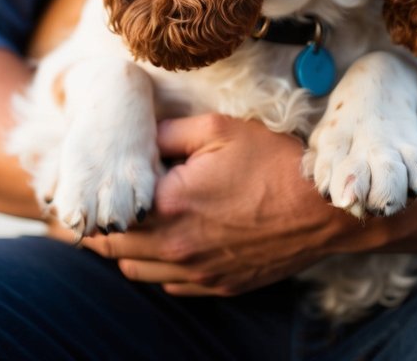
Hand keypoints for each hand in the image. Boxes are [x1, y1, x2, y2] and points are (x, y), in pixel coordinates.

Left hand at [79, 114, 364, 295]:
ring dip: (126, 249)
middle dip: (102, 226)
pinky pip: (169, 284)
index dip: (95, 198)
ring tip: (134, 225)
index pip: (108, 210)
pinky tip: (170, 243)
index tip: (93, 186)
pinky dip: (159, 266)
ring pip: (135, 270)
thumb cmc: (273, 163)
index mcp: (169, 203)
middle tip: (102, 207)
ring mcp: (197, 271)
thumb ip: (169, 131)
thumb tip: (141, 136)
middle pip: (113, 246)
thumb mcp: (219, 130)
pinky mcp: (218, 285)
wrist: (323, 209)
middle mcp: (176, 245)